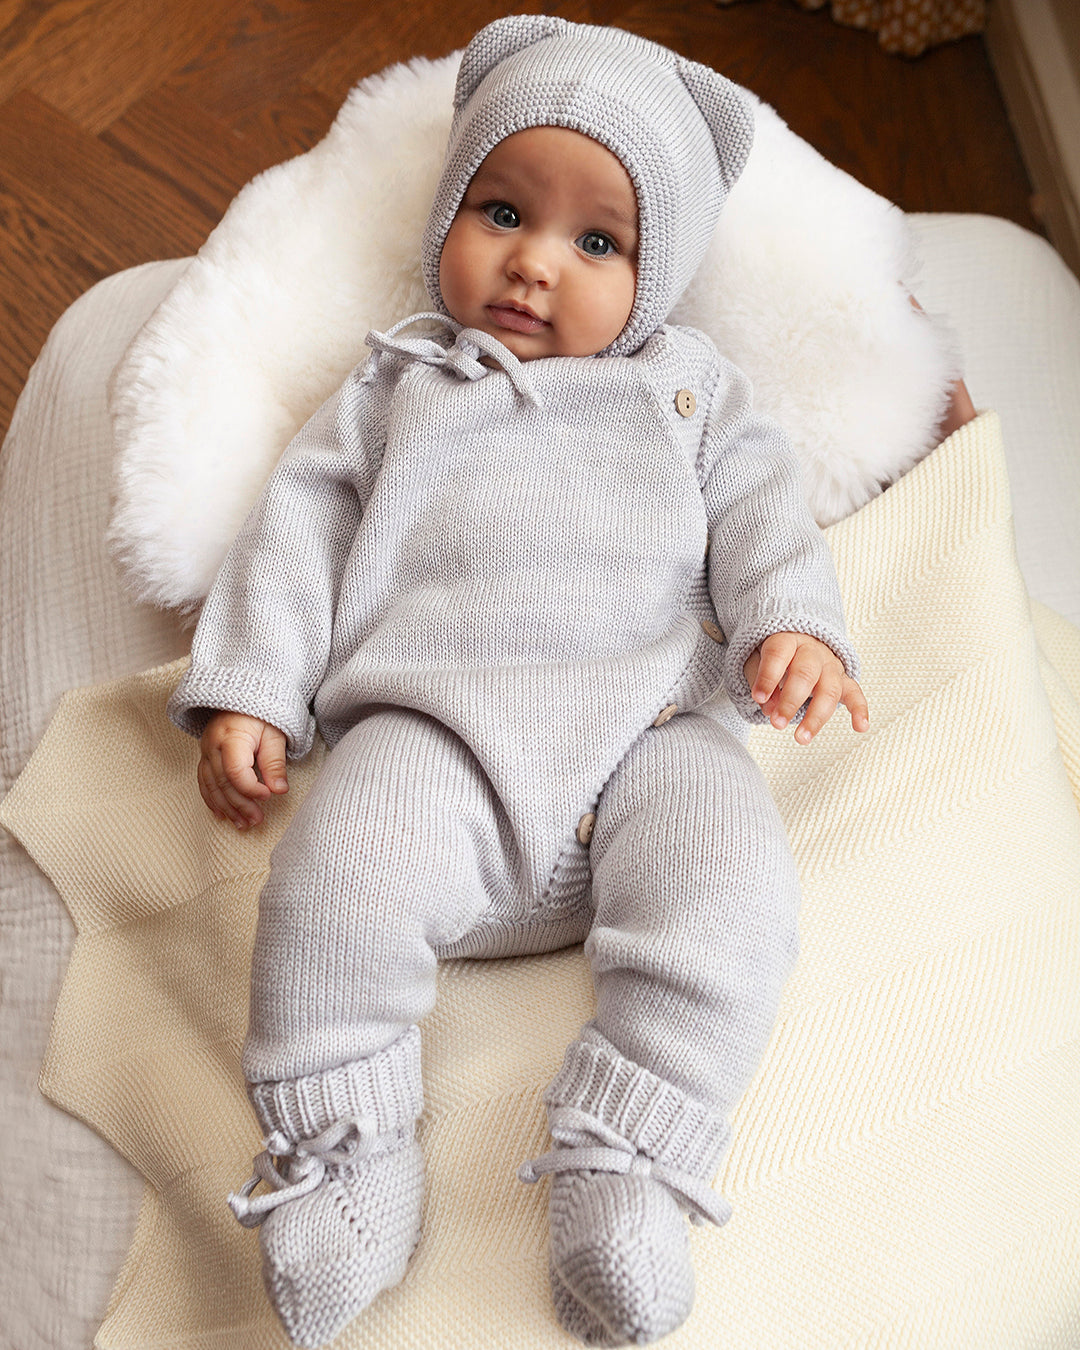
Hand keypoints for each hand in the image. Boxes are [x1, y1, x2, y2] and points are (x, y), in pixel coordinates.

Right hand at [198, 711, 288, 829]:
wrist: (244, 695)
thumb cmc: (263, 714)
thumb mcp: (275, 734)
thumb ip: (275, 762)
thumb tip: (279, 790)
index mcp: (231, 737)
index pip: (235, 771)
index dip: (251, 788)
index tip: (268, 796)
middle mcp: (213, 745)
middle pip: (223, 782)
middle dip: (240, 805)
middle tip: (257, 821)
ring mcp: (205, 751)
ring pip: (211, 786)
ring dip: (227, 808)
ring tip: (243, 825)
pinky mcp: (204, 756)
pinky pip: (204, 782)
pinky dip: (212, 800)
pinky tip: (222, 814)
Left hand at [744, 632, 868, 744]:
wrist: (798, 640)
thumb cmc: (774, 655)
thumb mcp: (756, 660)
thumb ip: (759, 679)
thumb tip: (769, 707)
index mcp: (787, 639)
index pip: (779, 654)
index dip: (768, 676)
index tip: (758, 698)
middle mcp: (812, 650)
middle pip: (805, 674)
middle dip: (790, 701)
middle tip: (776, 723)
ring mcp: (830, 665)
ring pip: (829, 689)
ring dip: (816, 717)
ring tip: (802, 738)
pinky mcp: (843, 679)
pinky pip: (855, 693)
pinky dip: (860, 710)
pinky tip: (861, 727)